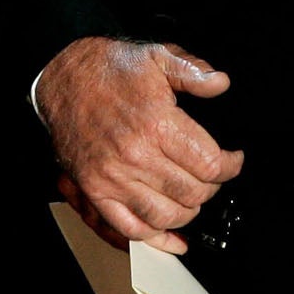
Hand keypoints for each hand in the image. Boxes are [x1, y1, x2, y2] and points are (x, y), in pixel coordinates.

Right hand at [36, 37, 242, 254]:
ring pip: (166, 215)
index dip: (230, 166)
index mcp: (155, 123)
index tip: (232, 160)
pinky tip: (170, 233)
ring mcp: (113, 177)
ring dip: (188, 211)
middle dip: (212, 187)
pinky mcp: (96, 190)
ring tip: (191, 196)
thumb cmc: (106, 68)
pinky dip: (155, 237)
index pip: (209, 164)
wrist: (60, 78)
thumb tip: (221, 83)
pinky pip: (130, 228)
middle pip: (193, 193)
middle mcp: (135, 154)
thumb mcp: (155, 55)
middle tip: (211, 176)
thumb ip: (192, 70)